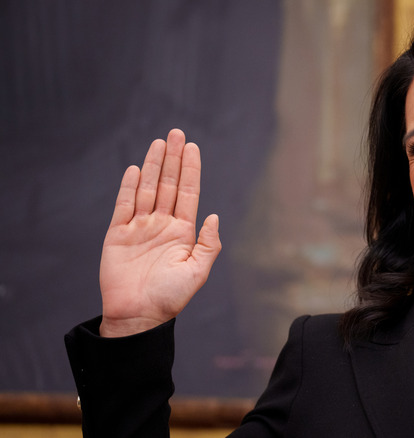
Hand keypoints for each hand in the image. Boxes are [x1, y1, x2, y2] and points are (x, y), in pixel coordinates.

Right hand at [98, 129, 220, 336]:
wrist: (137, 316)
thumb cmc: (169, 298)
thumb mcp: (197, 272)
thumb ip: (208, 244)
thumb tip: (214, 216)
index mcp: (183, 232)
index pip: (189, 193)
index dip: (191, 170)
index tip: (192, 148)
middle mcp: (162, 225)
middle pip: (169, 185)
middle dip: (173, 159)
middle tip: (176, 133)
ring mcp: (140, 227)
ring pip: (148, 189)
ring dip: (153, 166)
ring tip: (159, 142)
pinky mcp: (118, 234)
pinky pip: (124, 205)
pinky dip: (129, 187)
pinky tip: (136, 169)